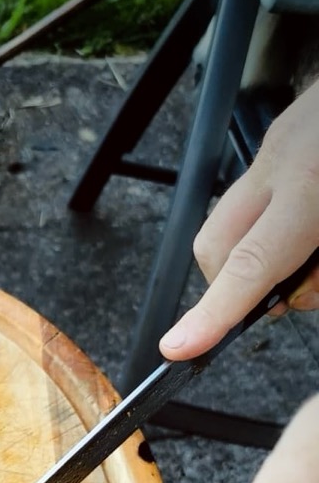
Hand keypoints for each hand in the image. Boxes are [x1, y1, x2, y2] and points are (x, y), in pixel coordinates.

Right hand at [160, 76, 318, 360]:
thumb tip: (291, 296)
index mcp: (312, 186)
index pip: (251, 267)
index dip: (211, 314)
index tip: (178, 349)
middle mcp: (283, 162)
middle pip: (218, 247)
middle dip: (234, 286)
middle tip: (291, 290)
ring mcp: (278, 144)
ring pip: (232, 224)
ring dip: (258, 255)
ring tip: (310, 250)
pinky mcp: (282, 133)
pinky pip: (258, 196)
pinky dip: (275, 222)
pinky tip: (307, 216)